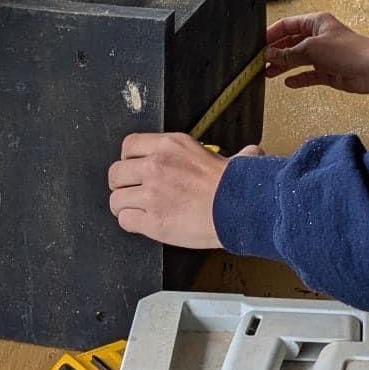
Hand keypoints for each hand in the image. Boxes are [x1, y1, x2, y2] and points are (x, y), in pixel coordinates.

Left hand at [108, 133, 247, 247]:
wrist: (240, 209)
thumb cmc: (235, 186)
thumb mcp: (226, 157)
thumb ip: (226, 154)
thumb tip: (253, 152)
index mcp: (170, 145)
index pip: (129, 145)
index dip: (128, 159)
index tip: (134, 168)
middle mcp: (156, 165)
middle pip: (115, 172)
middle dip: (121, 184)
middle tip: (132, 192)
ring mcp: (151, 193)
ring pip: (116, 199)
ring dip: (124, 206)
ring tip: (136, 211)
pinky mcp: (152, 220)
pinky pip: (125, 220)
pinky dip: (132, 223)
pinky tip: (144, 223)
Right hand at [265, 14, 368, 93]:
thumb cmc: (348, 50)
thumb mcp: (312, 48)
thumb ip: (288, 54)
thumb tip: (269, 55)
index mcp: (315, 23)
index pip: (287, 25)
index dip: (272, 34)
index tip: (258, 44)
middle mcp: (318, 37)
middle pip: (290, 43)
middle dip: (275, 52)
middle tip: (259, 61)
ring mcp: (322, 55)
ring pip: (297, 59)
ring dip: (283, 66)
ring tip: (267, 74)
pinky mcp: (327, 71)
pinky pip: (308, 75)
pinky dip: (298, 78)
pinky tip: (288, 82)